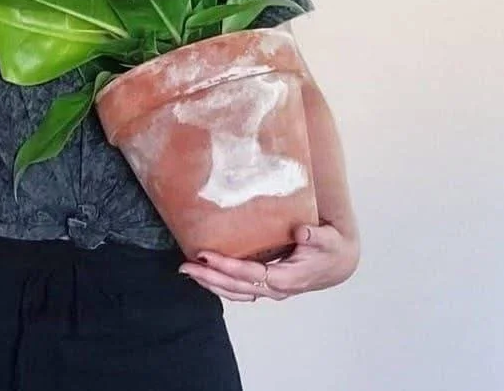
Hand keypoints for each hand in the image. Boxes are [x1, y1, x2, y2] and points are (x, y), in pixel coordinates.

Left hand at [178, 222, 359, 302]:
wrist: (338, 264)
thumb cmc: (331, 249)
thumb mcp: (329, 239)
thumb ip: (316, 236)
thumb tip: (302, 232)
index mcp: (287, 277)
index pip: (251, 274)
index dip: (227, 267)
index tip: (206, 256)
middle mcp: (276, 287)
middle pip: (237, 287)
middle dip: (210, 278)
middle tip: (185, 267)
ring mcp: (270, 289)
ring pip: (235, 292)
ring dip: (211, 283)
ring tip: (188, 271)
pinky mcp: (266, 285)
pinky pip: (239, 289)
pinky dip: (221, 284)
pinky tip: (206, 275)